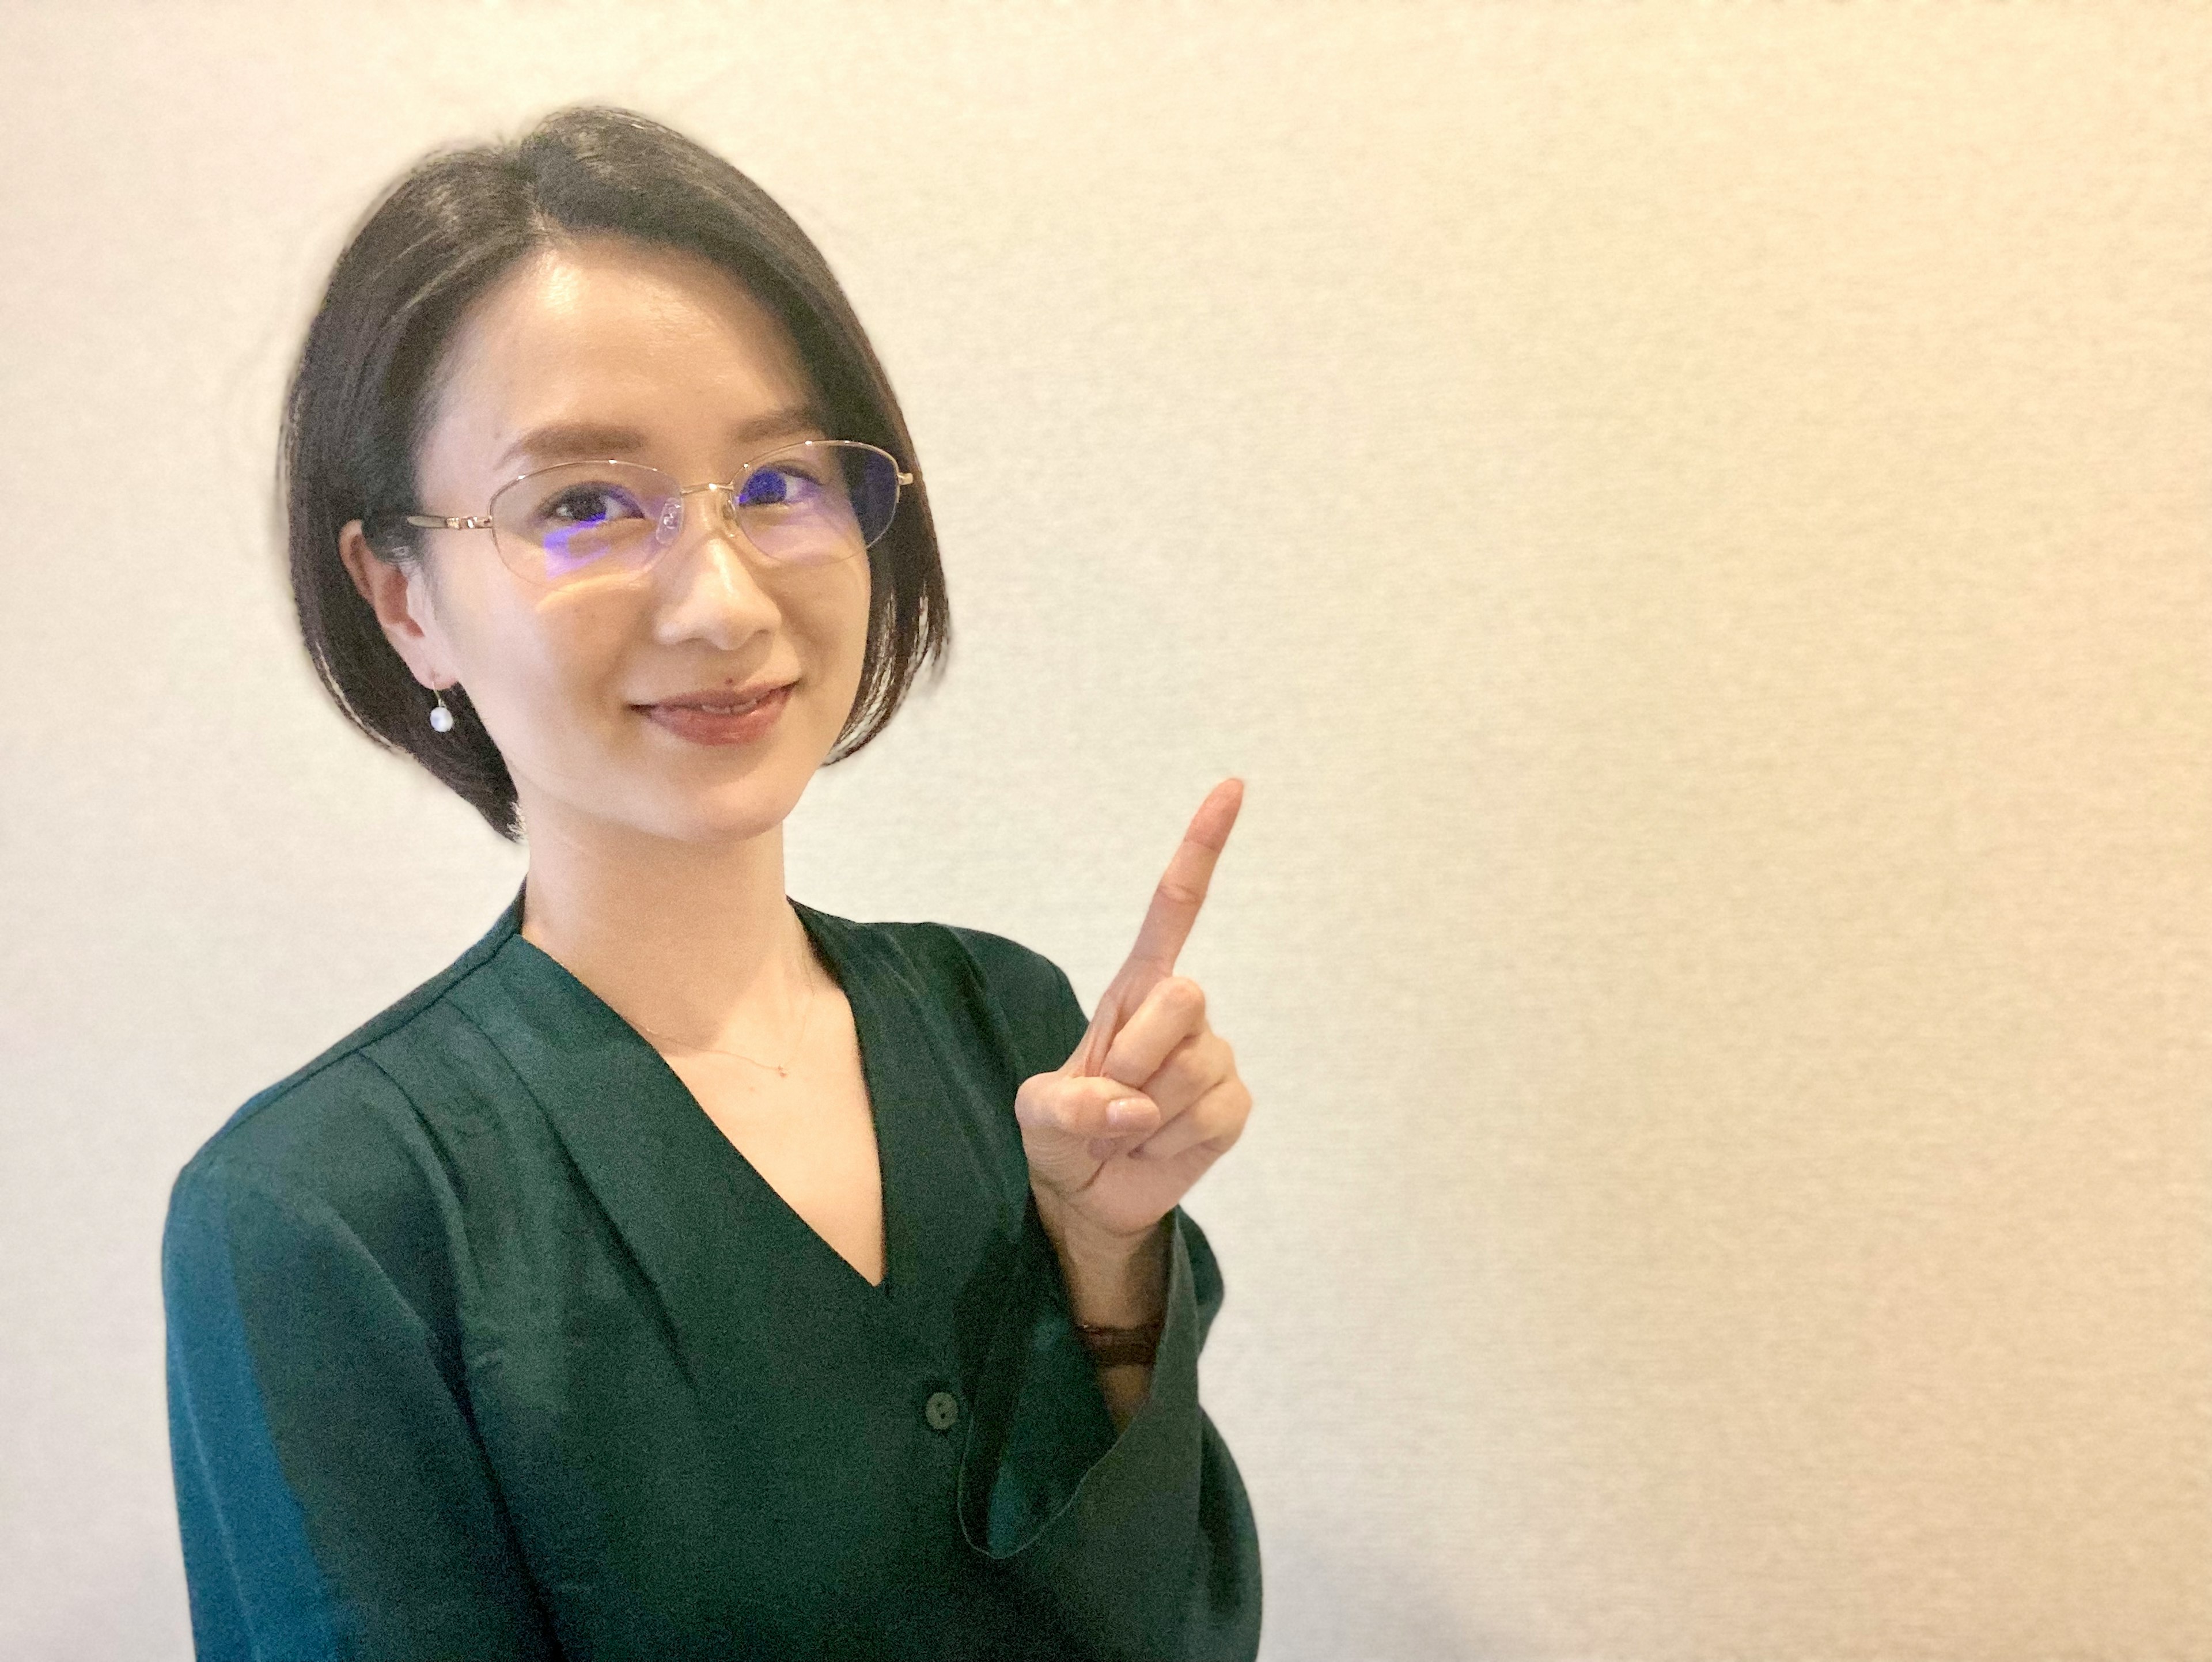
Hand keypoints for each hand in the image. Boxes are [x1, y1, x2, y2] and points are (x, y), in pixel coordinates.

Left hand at [1016, 778, 1253, 1260]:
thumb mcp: (1036, 1116)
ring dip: (1148, 1114)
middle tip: (1110, 1098)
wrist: (1092, 1194)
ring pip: (1195, 1069)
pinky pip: (1210, 1116)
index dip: (1202, 848)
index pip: (1174, 909)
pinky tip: (1156, 1146)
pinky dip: (1172, 1143)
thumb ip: (1065, 1106)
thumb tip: (1132, 1105)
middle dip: (1136, 1054)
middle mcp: (1181, 1014)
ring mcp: (1213, 1057)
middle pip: (1185, 997)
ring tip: (1127, 1128)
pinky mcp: (1233, 1105)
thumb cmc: (1063, 1134)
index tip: (1231, 788)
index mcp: (1133, 991)